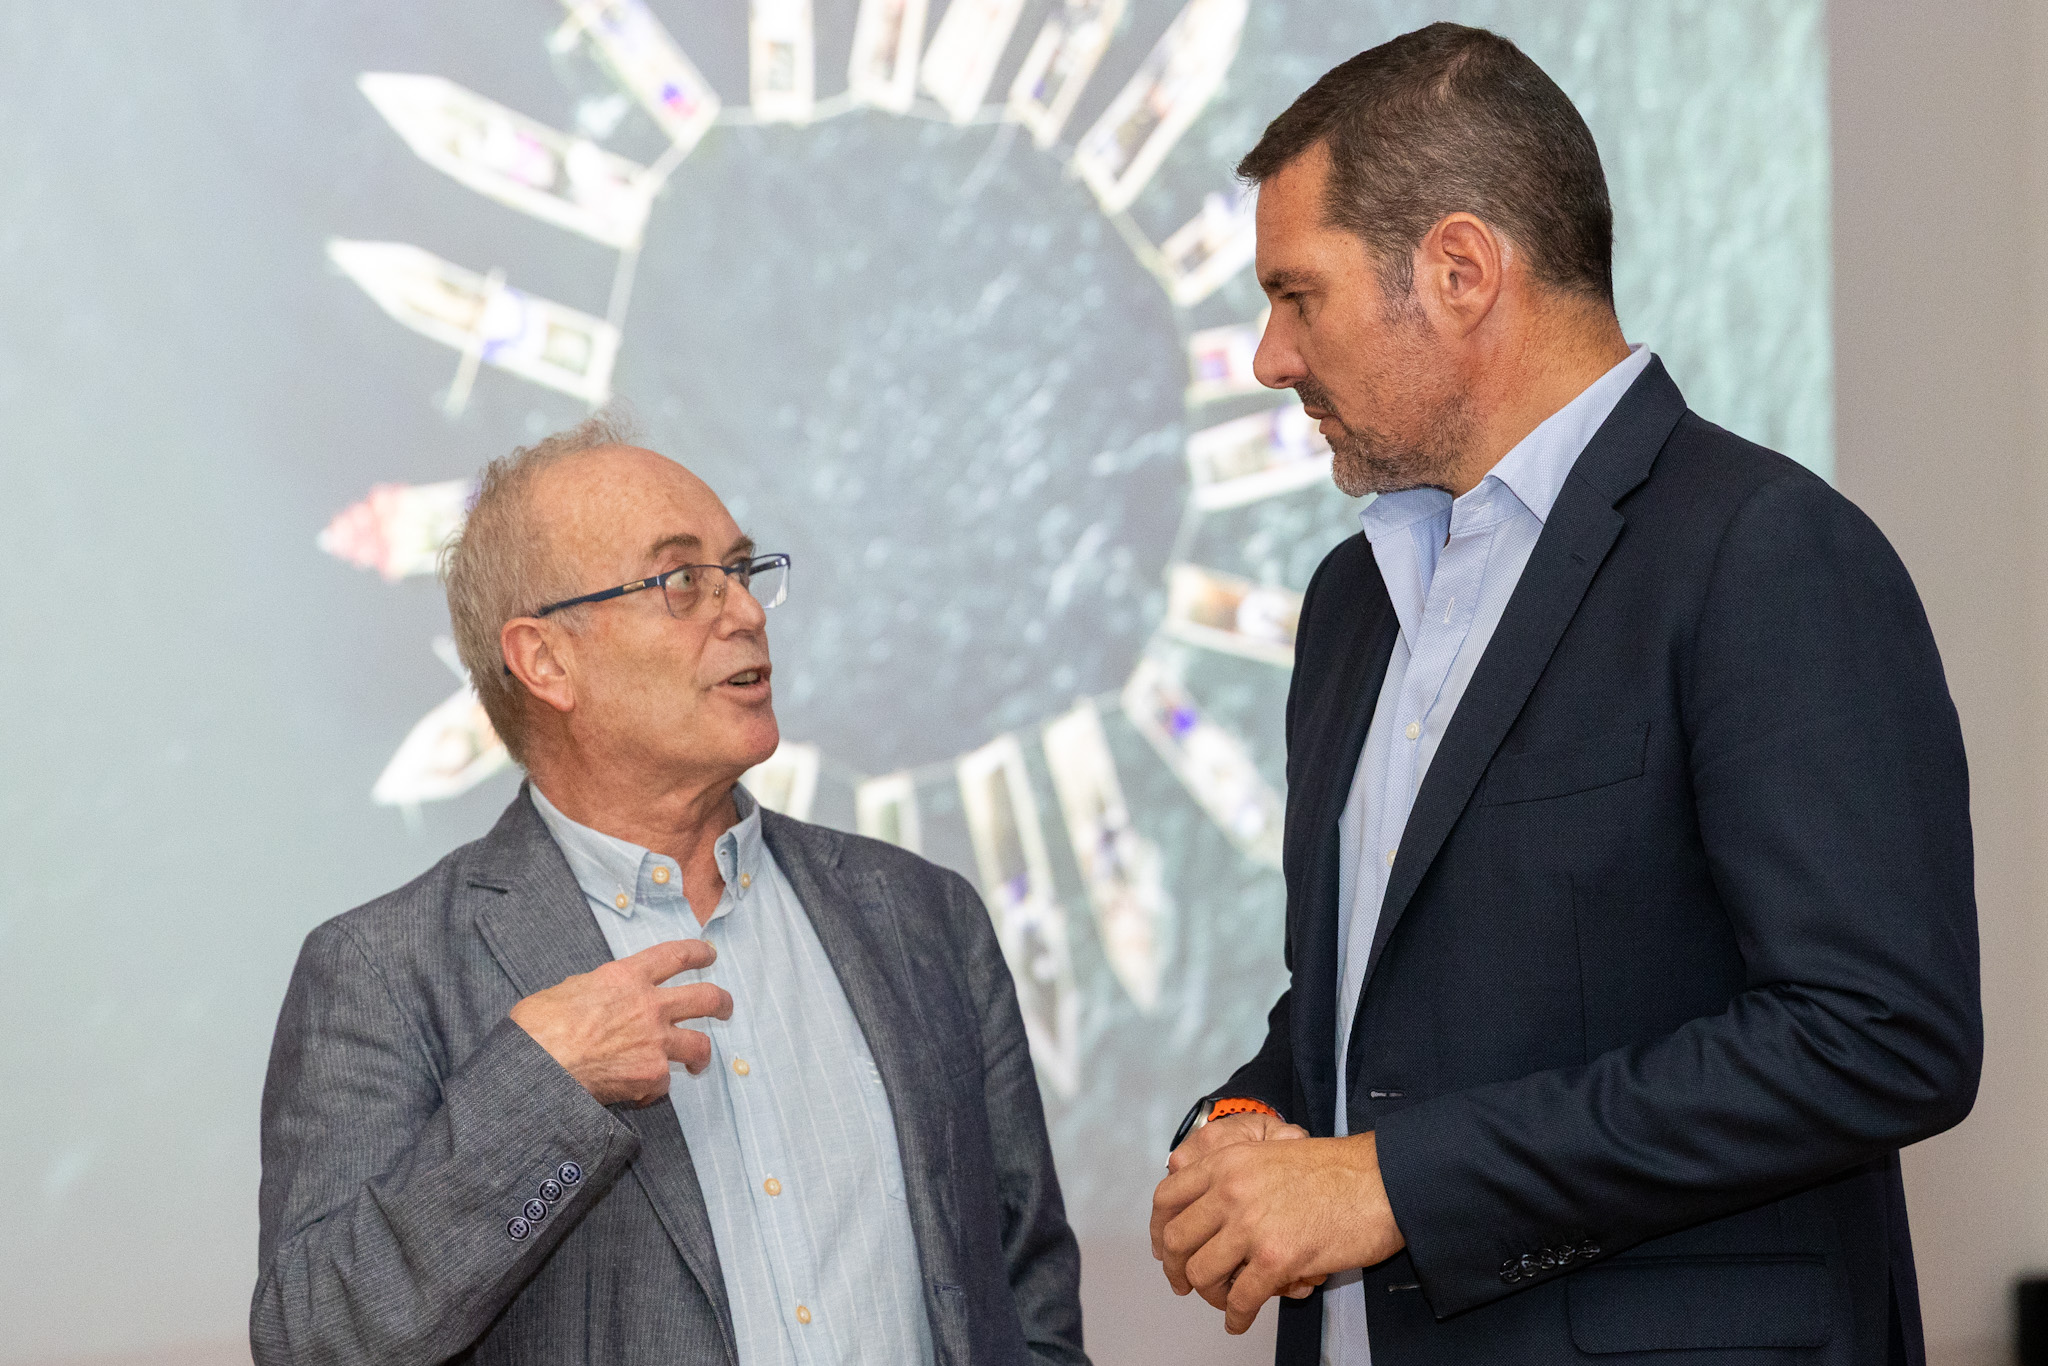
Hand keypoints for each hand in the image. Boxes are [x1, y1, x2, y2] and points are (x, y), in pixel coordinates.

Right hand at [509, 939, 732, 1106]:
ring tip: (698, 1062)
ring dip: (702, 1054)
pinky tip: (638, 1092)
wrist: (537, 1067)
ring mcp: (655, 1041)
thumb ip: (594, 989)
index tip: (708, 954)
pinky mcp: (652, 1075)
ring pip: (700, 1045)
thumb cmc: (539, 1027)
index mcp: (626, 977)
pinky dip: (653, 1089)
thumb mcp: (567, 989)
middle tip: (724, 1008)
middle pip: (706, 998)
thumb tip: (596, 997)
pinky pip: (665, 1083)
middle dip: (722, 1003)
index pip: (676, 955)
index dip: (698, 953)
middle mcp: (650, 1005)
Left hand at [1157, 1112, 1322, 1301]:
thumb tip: (1210, 1208)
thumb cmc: (1337, 1170)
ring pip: (1202, 1273)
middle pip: (1177, 1240)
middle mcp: (1231, 1190)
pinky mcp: (1277, 1259)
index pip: (1167, 1197)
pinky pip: (1240, 1299)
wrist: (1382, 1181)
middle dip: (1177, 1269)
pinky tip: (1241, 1320)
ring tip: (1224, 1300)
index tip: (1165, 1248)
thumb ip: (1236, 1174)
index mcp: (1227, 1161)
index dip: (1160, 1229)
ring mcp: (1251, 1225)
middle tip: (1185, 1283)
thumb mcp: (1271, 1153)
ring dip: (1210, 1295)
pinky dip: (1236, 1316)